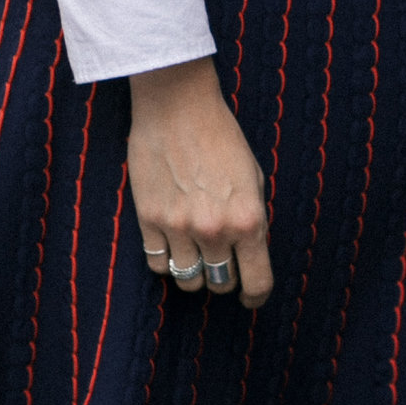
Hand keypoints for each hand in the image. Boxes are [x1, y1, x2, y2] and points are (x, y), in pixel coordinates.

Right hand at [129, 57, 272, 308]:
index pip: (257, 282)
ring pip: (188, 280)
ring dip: (194, 273)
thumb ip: (252, 219)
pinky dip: (166, 261)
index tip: (251, 297)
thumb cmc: (221, 137)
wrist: (177, 106)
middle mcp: (215, 230)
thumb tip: (249, 252)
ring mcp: (178, 228)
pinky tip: (172, 244)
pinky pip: (157, 263)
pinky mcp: (148, 220)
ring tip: (195, 252)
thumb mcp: (253, 177)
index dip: (256, 296)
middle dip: (224, 278)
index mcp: (248, 220)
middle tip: (222, 262)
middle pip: (220, 284)